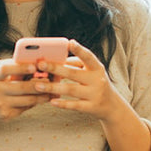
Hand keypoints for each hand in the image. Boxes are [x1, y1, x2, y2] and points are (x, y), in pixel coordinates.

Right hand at [0, 59, 54, 126]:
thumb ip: (9, 66)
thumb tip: (31, 62)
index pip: (5, 70)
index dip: (21, 68)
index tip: (34, 66)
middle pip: (21, 87)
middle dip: (39, 83)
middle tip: (52, 79)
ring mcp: (0, 104)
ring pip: (27, 100)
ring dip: (42, 95)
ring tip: (53, 90)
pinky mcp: (5, 115)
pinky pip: (25, 108)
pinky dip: (35, 102)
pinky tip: (43, 98)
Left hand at [35, 39, 150, 150]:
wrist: (112, 106)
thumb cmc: (97, 84)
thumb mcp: (92, 72)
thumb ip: (77, 64)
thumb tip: (57, 58)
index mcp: (97, 68)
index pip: (88, 57)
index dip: (80, 50)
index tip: (70, 42)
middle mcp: (97, 80)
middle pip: (73, 73)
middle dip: (55, 68)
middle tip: (40, 64)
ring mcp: (95, 94)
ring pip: (71, 90)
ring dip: (53, 87)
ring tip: (38, 85)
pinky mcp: (91, 107)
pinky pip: (74, 105)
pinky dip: (62, 103)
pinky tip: (51, 101)